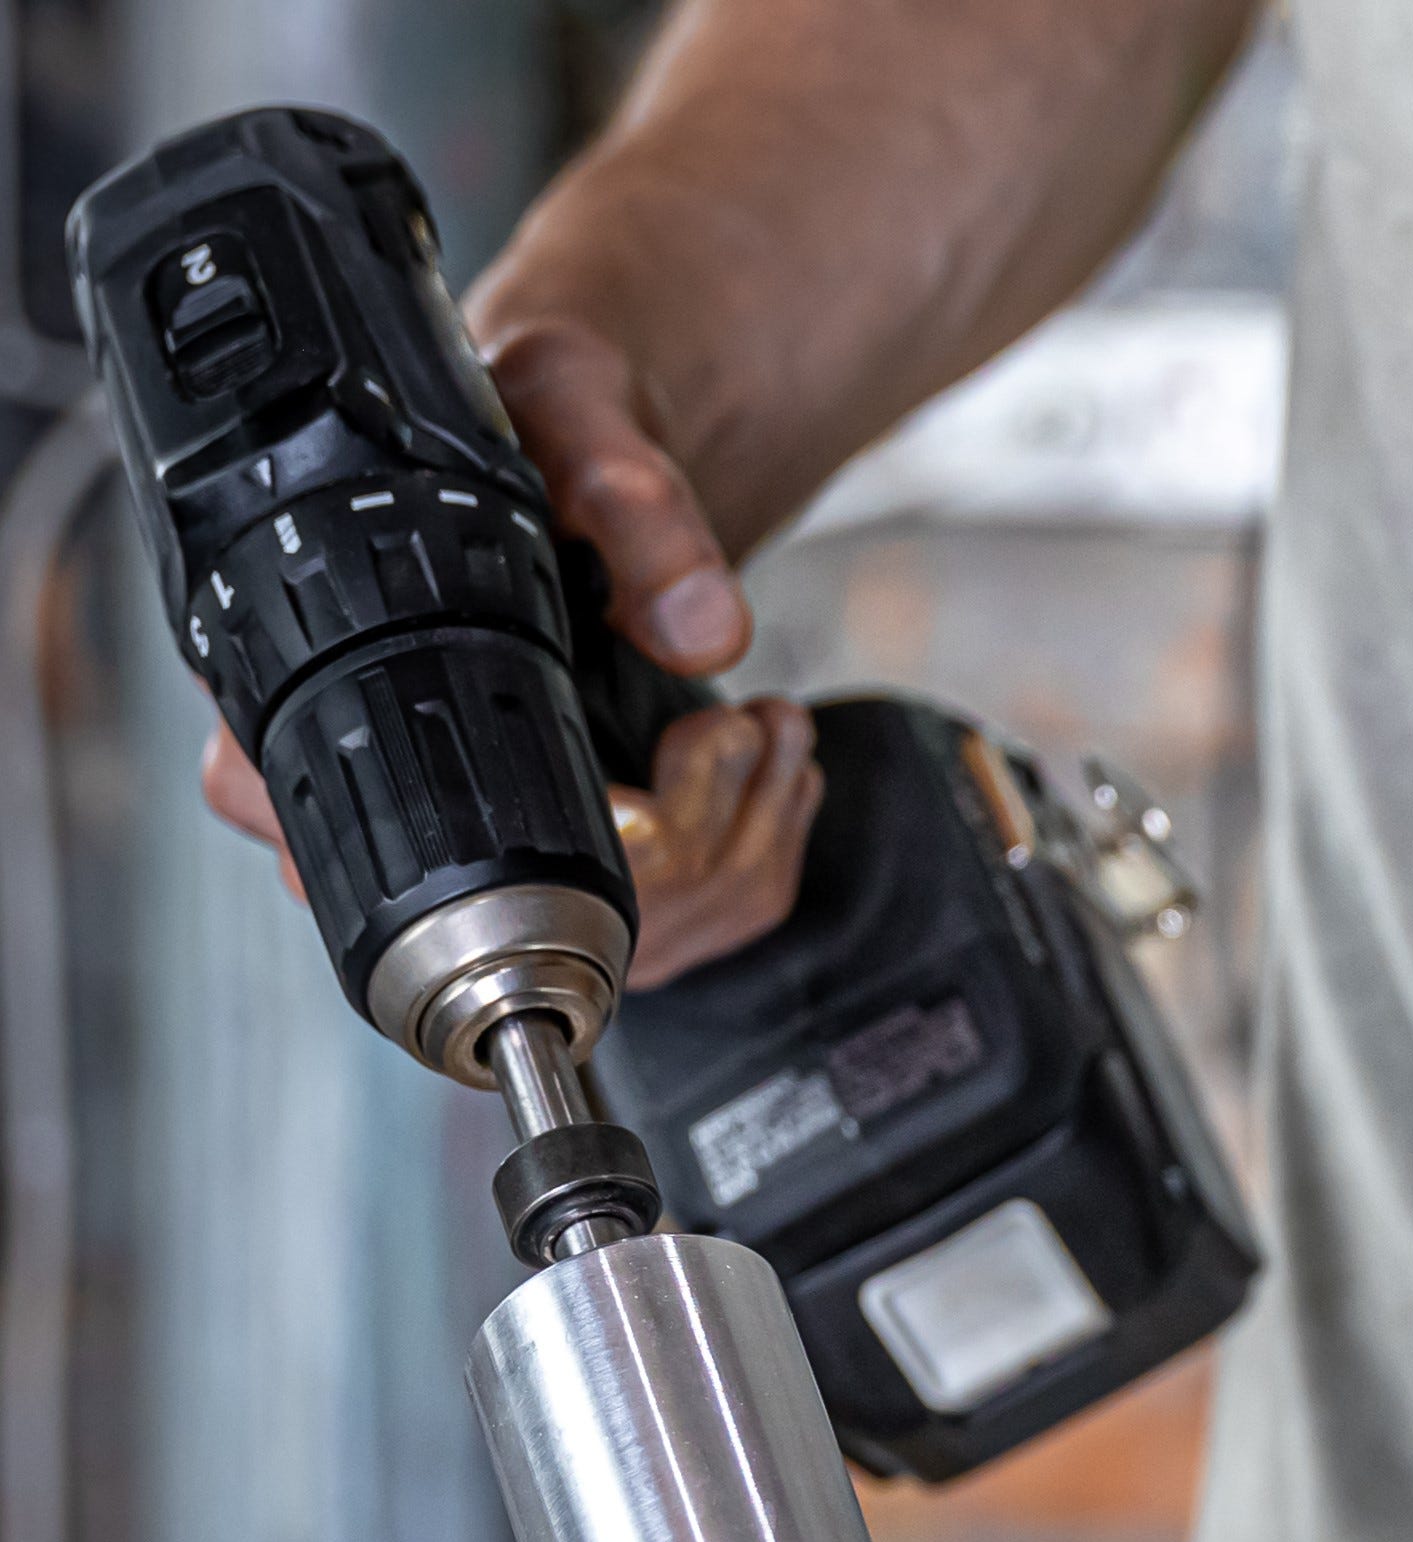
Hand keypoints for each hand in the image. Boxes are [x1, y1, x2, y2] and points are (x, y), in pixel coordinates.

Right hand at [189, 315, 820, 985]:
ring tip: (763, 730)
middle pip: (550, 926)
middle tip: (738, 730)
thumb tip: (700, 628)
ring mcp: (496, 853)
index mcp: (327, 689)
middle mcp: (394, 790)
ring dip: (748, 836)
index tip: (640, 796)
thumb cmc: (540, 427)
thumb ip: (630, 503)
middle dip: (692, 837)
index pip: (364, 864)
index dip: (527, 865)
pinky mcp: (585, 872)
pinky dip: (768, 844)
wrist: (592, 448)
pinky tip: (762, 763)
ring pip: (648, 941)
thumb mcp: (574, 412)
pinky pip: (704, 925)